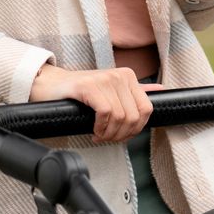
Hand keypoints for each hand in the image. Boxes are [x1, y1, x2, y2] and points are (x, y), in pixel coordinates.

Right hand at [28, 64, 154, 142]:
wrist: (51, 86)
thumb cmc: (82, 92)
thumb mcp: (111, 90)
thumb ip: (135, 91)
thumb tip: (161, 90)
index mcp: (129, 76)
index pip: (146, 109)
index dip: (136, 129)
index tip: (122, 135)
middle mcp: (120, 75)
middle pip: (134, 116)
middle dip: (121, 134)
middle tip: (107, 138)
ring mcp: (105, 79)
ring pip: (120, 117)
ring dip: (109, 134)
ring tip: (99, 135)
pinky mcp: (89, 86)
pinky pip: (106, 113)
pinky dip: (100, 127)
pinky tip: (93, 130)